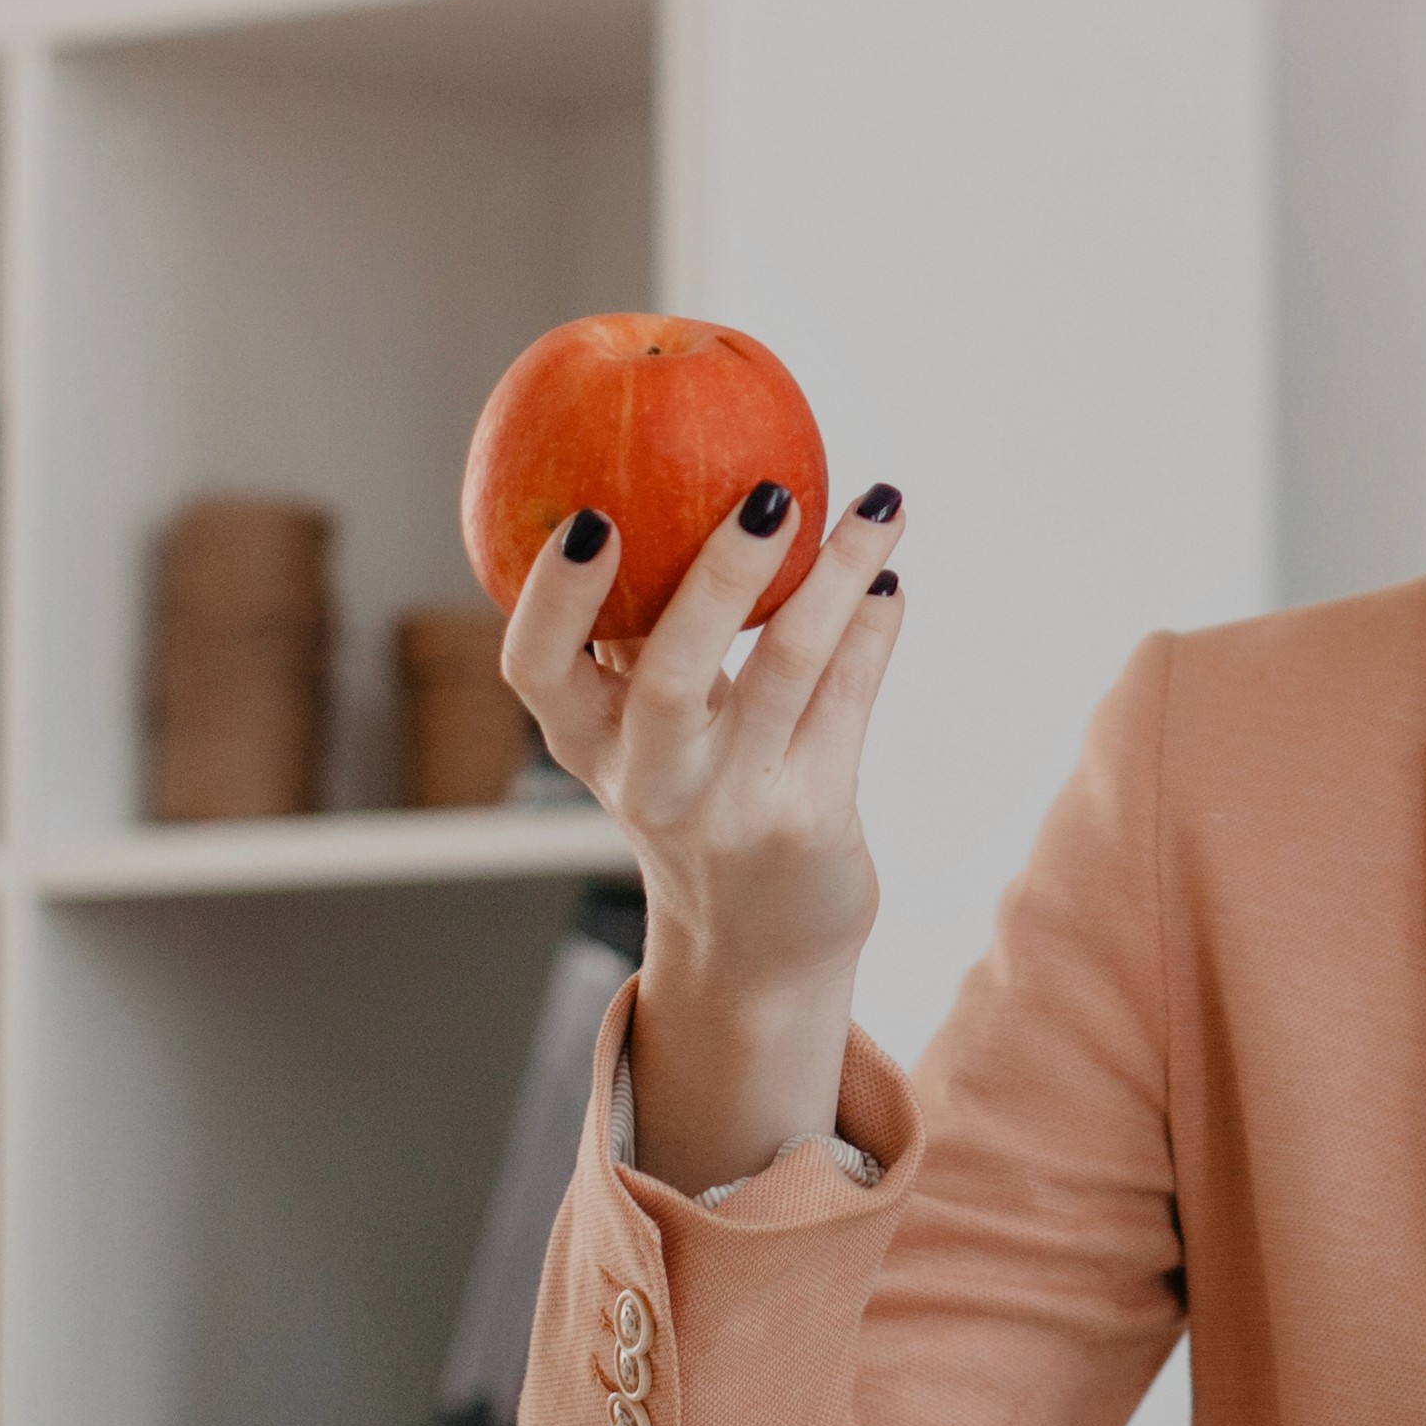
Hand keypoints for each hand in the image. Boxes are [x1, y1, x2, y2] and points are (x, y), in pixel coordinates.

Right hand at [502, 479, 909, 1182]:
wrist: (754, 946)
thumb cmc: (693, 793)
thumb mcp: (645, 727)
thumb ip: (649, 631)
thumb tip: (689, 479)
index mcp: (586, 741)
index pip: (536, 667)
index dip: (555, 596)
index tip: (590, 516)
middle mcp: (651, 779)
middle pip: (671, 674)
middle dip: (721, 578)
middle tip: (770, 493)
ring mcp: (734, 805)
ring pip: (788, 670)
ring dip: (840, 575)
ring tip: (882, 501)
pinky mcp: (812, 820)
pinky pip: (850, 699)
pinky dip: (875, 625)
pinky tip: (889, 574)